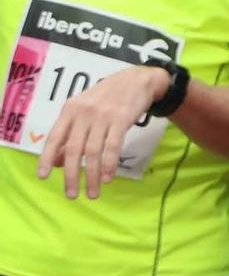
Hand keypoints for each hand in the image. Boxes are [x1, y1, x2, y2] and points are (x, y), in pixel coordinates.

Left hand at [36, 65, 168, 199]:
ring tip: (93, 193)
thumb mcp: (84, 110)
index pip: (54, 137)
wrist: (137, 80)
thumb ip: (71, 132)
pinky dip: (110, 164)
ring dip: (93, 176)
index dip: (47, 157)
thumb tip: (59, 161)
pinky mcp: (121, 120)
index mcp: (70, 110)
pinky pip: (113, 146)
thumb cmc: (108, 97)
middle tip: (71, 194)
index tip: (43, 176)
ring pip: (94, 152)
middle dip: (72, 175)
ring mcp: (102, 117)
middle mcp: (83, 113)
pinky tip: (108, 178)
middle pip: (74, 149)